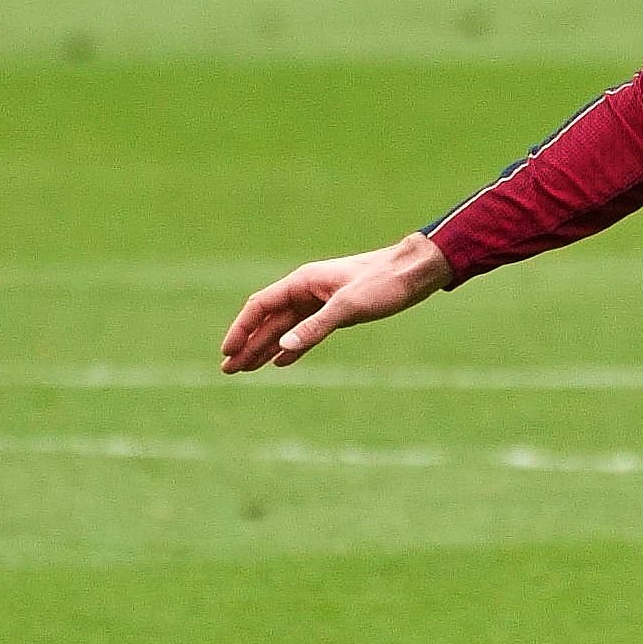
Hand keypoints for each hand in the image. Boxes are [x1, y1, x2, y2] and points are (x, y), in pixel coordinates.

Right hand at [219, 233, 451, 372]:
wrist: (414, 272)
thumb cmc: (384, 282)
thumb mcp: (349, 307)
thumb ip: (315, 328)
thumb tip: (283, 348)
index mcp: (303, 282)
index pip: (261, 306)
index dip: (241, 329)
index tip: (227, 352)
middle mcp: (307, 290)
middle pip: (268, 321)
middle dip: (247, 345)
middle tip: (229, 371)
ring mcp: (320, 302)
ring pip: (284, 328)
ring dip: (264, 348)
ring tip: (246, 370)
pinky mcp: (336, 312)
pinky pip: (304, 332)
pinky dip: (291, 347)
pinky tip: (280, 362)